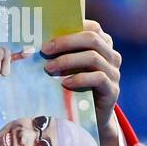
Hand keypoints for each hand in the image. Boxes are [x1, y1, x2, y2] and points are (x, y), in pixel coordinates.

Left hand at [42, 20, 121, 145]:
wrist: (88, 118)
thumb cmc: (72, 88)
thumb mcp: (65, 68)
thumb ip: (58, 54)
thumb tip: (32, 42)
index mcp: (102, 45)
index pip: (93, 27)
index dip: (71, 28)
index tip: (48, 36)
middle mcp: (111, 56)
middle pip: (92, 38)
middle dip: (65, 42)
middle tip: (44, 50)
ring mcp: (114, 72)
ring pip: (94, 57)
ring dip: (67, 60)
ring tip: (48, 69)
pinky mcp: (113, 90)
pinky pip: (99, 78)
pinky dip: (80, 78)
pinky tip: (64, 83)